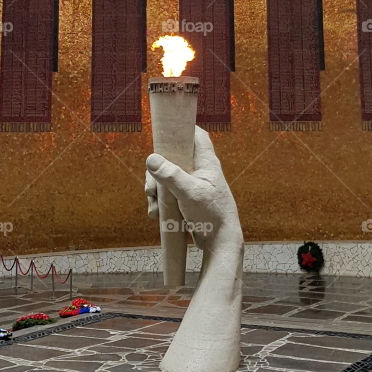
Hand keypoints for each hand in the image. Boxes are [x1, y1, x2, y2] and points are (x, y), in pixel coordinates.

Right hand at [145, 127, 241, 251]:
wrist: (220, 243)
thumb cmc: (212, 215)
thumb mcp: (189, 193)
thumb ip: (171, 175)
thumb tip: (151, 158)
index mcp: (206, 163)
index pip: (197, 136)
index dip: (182, 128)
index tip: (165, 130)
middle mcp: (199, 171)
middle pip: (173, 158)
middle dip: (157, 170)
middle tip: (150, 186)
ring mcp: (192, 185)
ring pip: (166, 177)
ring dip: (155, 189)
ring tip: (152, 204)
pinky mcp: (185, 199)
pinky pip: (167, 193)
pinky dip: (159, 200)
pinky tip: (155, 213)